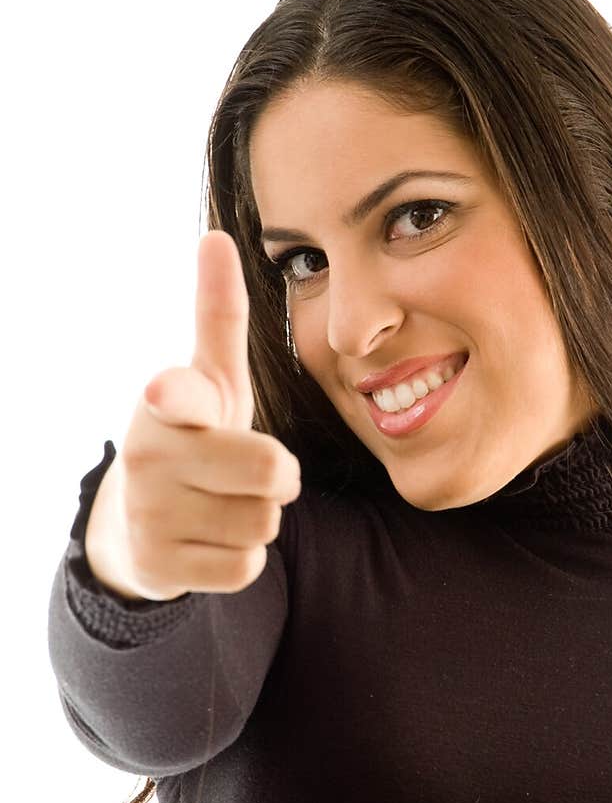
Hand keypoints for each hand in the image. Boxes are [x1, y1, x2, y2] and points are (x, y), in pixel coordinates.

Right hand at [84, 231, 299, 601]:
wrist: (139, 523)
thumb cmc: (194, 437)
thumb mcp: (210, 381)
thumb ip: (219, 316)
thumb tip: (218, 235)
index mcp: (166, 403)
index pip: (176, 394)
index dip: (174, 394)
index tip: (164, 391)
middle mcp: (148, 456)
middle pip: (271, 475)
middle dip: (280, 477)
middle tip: (259, 470)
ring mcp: (150, 514)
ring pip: (263, 524)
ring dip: (260, 517)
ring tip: (226, 503)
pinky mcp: (159, 566)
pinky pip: (246, 567)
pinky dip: (243, 557)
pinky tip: (214, 539)